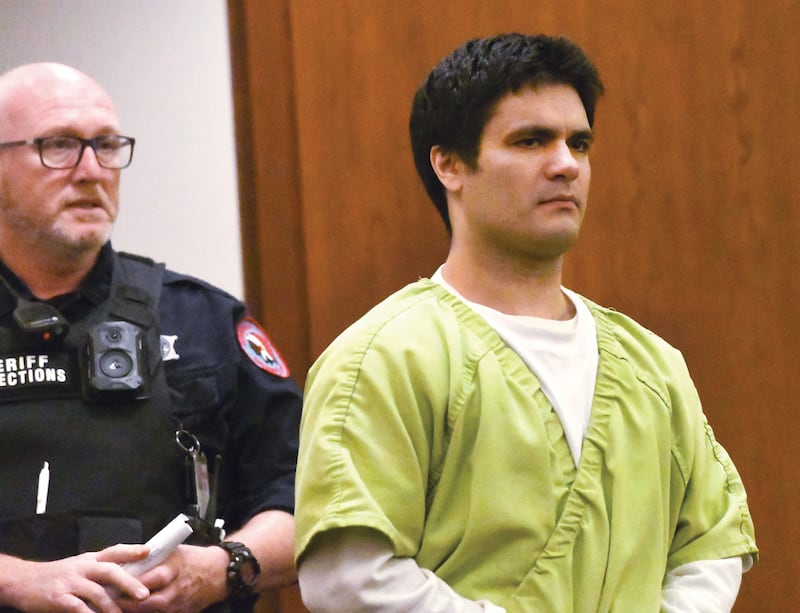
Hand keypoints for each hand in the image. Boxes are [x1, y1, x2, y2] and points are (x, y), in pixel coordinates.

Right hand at [0, 544, 149, 612]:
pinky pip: (77, 608)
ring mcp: (70, 582)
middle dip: (129, 583)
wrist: (24, 581)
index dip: (132, 550)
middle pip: (109, 571)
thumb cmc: (58, 575)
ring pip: (96, 592)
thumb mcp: (80, 565)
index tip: (148, 551)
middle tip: (144, 595)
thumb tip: (130, 575)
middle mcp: (82, 568)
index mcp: (90, 559)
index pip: (114, 551)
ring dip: (111, 606)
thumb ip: (100, 569)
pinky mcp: (58, 598)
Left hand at [117, 544, 227, 612]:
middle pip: (147, 602)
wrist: (219, 573)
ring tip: (117, 608)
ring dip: (134, 611)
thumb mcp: (175, 552)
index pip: (148, 579)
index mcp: (174, 568)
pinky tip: (135, 611)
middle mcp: (176, 588)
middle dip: (126, 604)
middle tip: (108, 602)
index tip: (110, 584)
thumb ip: (153, 559)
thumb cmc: (195, 559)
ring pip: (152, 612)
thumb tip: (127, 563)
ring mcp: (179, 604)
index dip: (128, 584)